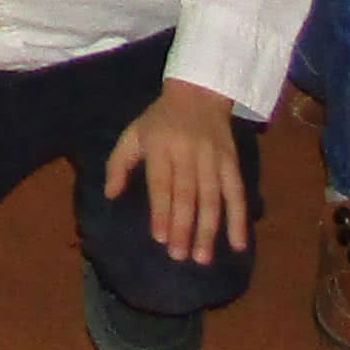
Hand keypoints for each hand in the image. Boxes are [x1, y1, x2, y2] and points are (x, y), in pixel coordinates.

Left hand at [101, 81, 245, 267]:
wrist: (200, 91)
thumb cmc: (160, 119)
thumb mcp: (133, 133)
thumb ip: (119, 163)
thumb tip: (110, 194)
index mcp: (160, 145)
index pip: (162, 183)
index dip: (162, 211)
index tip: (161, 238)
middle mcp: (188, 152)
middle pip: (187, 194)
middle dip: (184, 227)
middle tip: (180, 257)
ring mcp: (213, 157)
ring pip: (212, 197)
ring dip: (209, 229)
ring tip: (203, 257)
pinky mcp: (232, 161)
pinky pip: (237, 193)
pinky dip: (239, 218)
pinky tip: (238, 243)